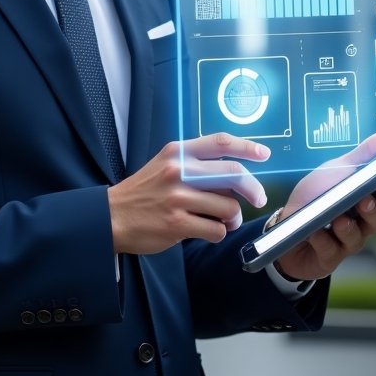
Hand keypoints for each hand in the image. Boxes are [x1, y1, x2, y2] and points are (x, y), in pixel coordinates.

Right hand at [108, 134, 269, 254]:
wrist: (111, 216)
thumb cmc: (142, 192)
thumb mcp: (164, 165)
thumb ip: (195, 165)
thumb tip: (235, 175)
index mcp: (177, 152)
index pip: (220, 142)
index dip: (247, 147)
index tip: (264, 154)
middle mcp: (179, 171)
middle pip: (233, 174)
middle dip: (252, 189)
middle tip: (257, 198)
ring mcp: (178, 198)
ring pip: (228, 206)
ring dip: (233, 218)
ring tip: (223, 220)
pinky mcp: (177, 224)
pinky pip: (216, 229)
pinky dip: (217, 232)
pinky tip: (206, 230)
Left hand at [272, 133, 375, 281]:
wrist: (285, 225)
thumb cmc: (314, 196)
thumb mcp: (333, 171)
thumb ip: (359, 157)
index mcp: (365, 198)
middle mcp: (361, 222)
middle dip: (373, 210)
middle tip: (365, 200)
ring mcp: (346, 241)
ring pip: (357, 238)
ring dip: (348, 228)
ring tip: (338, 219)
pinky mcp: (329, 256)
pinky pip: (330, 250)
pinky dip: (322, 240)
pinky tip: (314, 233)